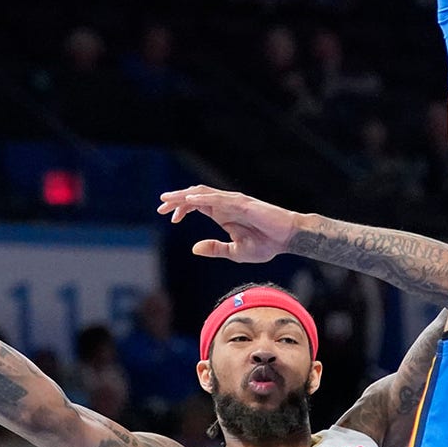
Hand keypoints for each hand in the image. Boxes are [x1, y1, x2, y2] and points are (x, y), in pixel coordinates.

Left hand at [157, 185, 296, 263]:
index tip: (170, 218)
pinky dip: (202, 198)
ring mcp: (233, 202)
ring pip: (204, 194)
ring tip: (168, 199)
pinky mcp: (242, 204)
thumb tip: (194, 249)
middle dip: (176, 199)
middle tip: (160, 204)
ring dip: (185, 196)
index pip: (197, 206)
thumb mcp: (235, 252)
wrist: (287, 239)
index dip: (181, 209)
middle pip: (196, 196)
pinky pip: (218, 199)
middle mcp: (226, 205)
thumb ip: (215, 249)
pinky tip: (189, 200)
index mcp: (223, 215)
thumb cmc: (266, 244)